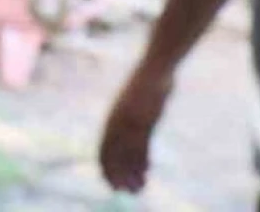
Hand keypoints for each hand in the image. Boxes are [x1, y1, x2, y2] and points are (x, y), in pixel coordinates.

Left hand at [99, 63, 173, 192]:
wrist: (155, 67)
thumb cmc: (145, 84)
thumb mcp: (133, 104)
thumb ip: (130, 120)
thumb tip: (133, 135)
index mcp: (113, 117)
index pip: (104, 147)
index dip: (106, 166)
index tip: (110, 182)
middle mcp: (119, 120)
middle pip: (114, 153)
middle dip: (117, 174)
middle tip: (122, 191)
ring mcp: (133, 118)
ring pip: (129, 152)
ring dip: (132, 173)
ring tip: (136, 190)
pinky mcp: (147, 117)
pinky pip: (143, 144)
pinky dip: (143, 160)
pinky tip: (147, 172)